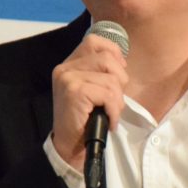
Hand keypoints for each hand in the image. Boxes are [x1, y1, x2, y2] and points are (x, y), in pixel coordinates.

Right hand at [51, 34, 128, 167]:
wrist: (70, 146)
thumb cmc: (85, 119)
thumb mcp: (91, 90)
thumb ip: (100, 73)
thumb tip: (122, 62)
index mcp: (69, 64)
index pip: (94, 41)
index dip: (113, 52)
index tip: (118, 74)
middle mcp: (65, 68)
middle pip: (107, 59)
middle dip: (119, 81)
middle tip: (114, 100)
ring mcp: (68, 79)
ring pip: (111, 79)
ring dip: (117, 100)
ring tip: (110, 112)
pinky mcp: (74, 92)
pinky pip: (108, 94)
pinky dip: (114, 110)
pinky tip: (109, 120)